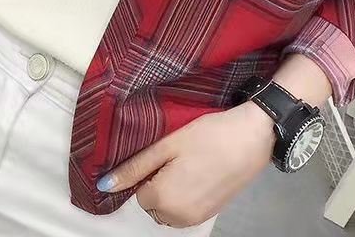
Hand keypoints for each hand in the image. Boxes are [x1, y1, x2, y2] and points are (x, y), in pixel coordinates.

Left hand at [97, 101, 276, 227]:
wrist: (251, 137)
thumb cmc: (208, 136)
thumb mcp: (167, 145)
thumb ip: (135, 167)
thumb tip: (103, 185)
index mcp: (162, 199)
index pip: (137, 192)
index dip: (148, 171)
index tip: (166, 154)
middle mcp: (177, 217)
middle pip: (152, 204)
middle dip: (157, 183)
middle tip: (177, 157)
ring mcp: (195, 219)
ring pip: (167, 210)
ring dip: (170, 192)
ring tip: (189, 164)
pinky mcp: (210, 214)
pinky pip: (184, 211)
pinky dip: (185, 196)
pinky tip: (200, 173)